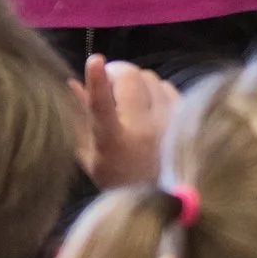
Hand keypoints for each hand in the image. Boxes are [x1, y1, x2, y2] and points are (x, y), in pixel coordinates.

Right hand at [75, 59, 179, 192]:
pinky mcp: (185, 118)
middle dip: (114, 72)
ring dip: (134, 80)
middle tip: (109, 81)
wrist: (165, 198)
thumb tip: (71, 83)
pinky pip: (166, 85)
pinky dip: (154, 88)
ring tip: (128, 97)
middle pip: (129, 77)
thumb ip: (79, 118)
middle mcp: (144, 129)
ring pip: (149, 77)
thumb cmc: (119, 180)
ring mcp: (168, 121)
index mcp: (114, 142)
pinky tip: (148, 103)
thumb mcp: (91, 156)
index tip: (94, 60)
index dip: (96, 81)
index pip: (102, 106)